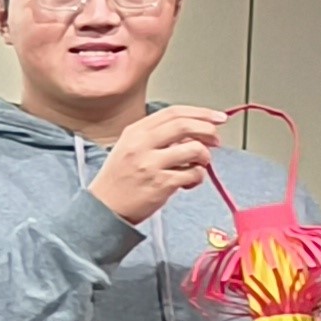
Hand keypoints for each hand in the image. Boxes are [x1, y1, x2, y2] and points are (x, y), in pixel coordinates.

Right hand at [86, 104, 231, 226]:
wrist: (103, 208)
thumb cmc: (119, 179)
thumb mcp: (129, 147)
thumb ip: (157, 136)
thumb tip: (194, 131)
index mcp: (134, 132)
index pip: (173, 113)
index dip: (200, 112)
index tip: (217, 117)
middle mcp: (141, 145)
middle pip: (185, 126)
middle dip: (208, 130)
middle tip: (216, 140)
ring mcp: (151, 165)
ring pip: (194, 150)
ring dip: (205, 157)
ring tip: (198, 165)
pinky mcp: (161, 184)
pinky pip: (193, 174)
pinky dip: (197, 178)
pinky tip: (187, 183)